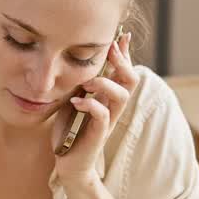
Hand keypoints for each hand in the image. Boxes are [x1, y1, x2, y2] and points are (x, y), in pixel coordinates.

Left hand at [52, 30, 136, 183]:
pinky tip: (77, 101)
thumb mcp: (75, 100)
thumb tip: (79, 60)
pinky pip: (102, 116)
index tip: (122, 34)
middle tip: (109, 48)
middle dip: (122, 62)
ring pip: (121, 96)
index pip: (124, 71)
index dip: (125, 53)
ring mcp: (107, 122)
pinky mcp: (98, 135)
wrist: (68, 163)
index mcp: (108, 98)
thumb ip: (81, 84)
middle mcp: (113, 108)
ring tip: (87, 81)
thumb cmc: (71, 131)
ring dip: (105, 83)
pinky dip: (90, 105)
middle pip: (130, 80)